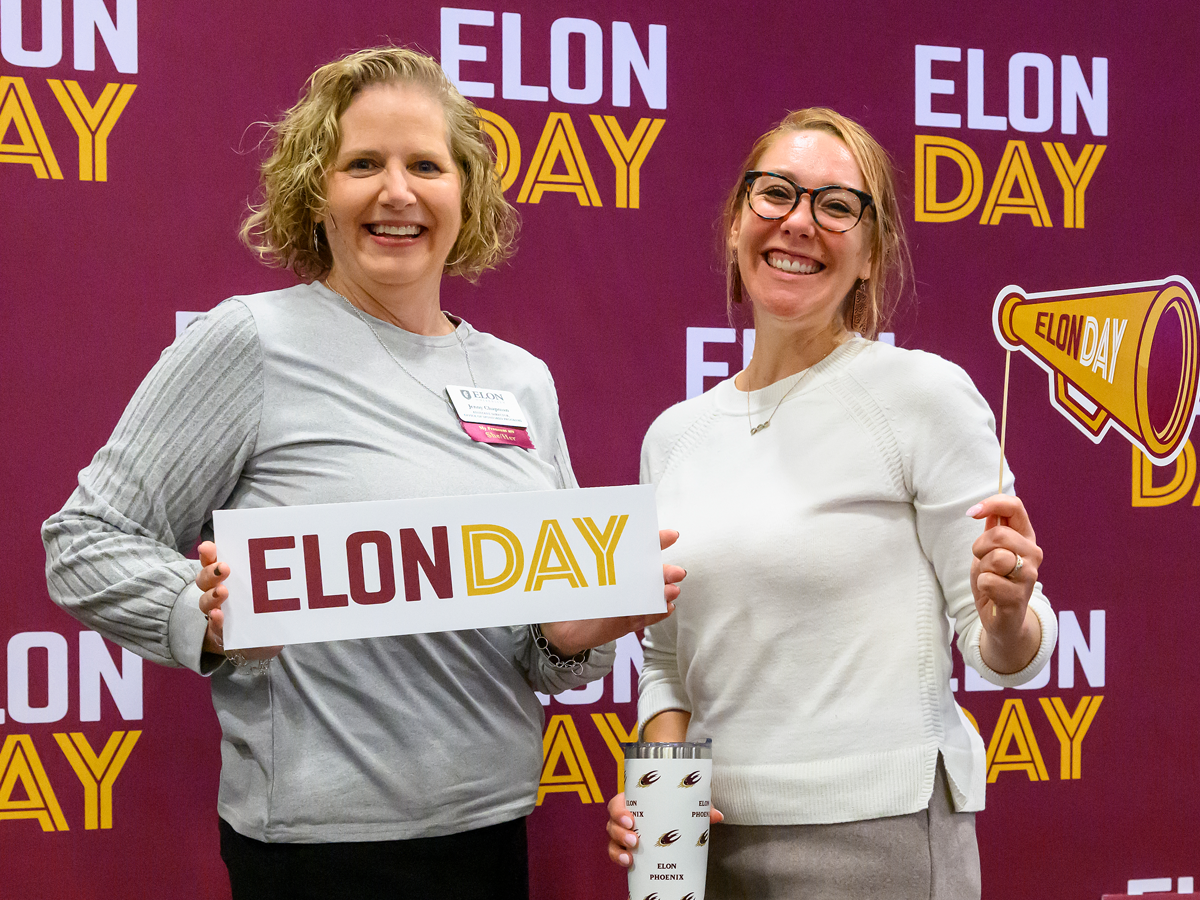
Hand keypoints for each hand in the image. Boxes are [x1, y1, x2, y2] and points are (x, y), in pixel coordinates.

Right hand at [196, 541, 281, 662]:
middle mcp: (216, 591)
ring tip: (222, 592)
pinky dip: (216, 620)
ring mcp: (217, 611)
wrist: (255, 642)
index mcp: (227, 577)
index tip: (208, 546)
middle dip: (213, 572)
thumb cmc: (261, 608)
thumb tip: (298, 556)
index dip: (209, 553)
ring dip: (212, 595)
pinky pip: (215, 625)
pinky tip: (218, 615)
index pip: (213, 561)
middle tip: (224, 568)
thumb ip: (276, 576)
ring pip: (206, 601)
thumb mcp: (270, 590)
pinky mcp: (221, 631)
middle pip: (206, 579)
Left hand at [539, 530, 685, 655]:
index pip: (640, 550)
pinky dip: (658, 613)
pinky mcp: (626, 622)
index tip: (671, 536)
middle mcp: (628, 583)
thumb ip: (582, 560)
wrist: (558, 626)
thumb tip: (581, 535)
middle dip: (666, 572)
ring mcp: (629, 602)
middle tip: (676, 572)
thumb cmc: (566, 594)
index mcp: (618, 566)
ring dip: (665, 592)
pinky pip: (646, 617)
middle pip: (652, 574)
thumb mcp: (574, 573)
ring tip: (671, 591)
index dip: (657, 542)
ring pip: (652, 596)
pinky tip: (667, 607)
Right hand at [606, 791, 722, 866]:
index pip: (618, 803)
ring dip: (619, 847)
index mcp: (636, 803)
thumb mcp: (686, 806)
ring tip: (632, 856)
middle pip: (612, 823)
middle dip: (620, 832)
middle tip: (635, 839)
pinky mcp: (628, 849)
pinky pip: (617, 854)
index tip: (630, 819)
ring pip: (612, 840)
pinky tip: (629, 863)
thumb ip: (700, 808)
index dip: (619, 811)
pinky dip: (620, 859)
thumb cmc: (674, 809)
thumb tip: (716, 815)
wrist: (674, 824)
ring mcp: (625, 834)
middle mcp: (626, 818)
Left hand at [967, 495, 1042, 672]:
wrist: (1001, 619)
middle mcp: (1033, 553)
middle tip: (983, 561)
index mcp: (1025, 537)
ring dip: (982, 568)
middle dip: (979, 547)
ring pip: (996, 558)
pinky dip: (983, 586)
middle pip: (999, 534)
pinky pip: (989, 581)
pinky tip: (992, 593)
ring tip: (990, 578)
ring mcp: (1029, 576)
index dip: (992, 504)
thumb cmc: (994, 581)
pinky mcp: (1019, 597)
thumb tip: (984, 508)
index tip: (971, 513)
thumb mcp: (989, 550)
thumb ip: (992, 529)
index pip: (1014, 507)